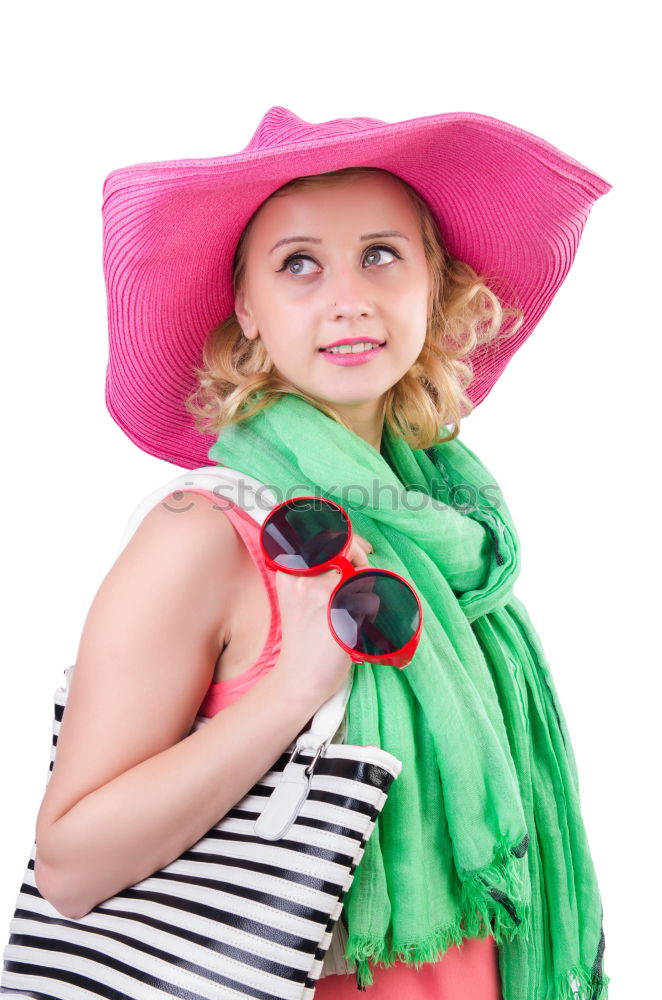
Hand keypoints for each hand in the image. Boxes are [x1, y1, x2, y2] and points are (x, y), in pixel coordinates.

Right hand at [271, 533, 373, 706]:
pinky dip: (372, 610)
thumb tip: (351, 550)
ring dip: (367, 586)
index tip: (359, 548)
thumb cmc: (304, 640)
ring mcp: (321, 592)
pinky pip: (371, 598)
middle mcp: (304, 578)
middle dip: (361, 556)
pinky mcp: (340, 611)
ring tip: (359, 606)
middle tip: (366, 572)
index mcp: (289, 572)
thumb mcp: (296, 598)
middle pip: (345, 548)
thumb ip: (313, 573)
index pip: (322, 536)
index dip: (347, 537)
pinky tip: (359, 625)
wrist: (298, 678)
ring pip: (361, 573)